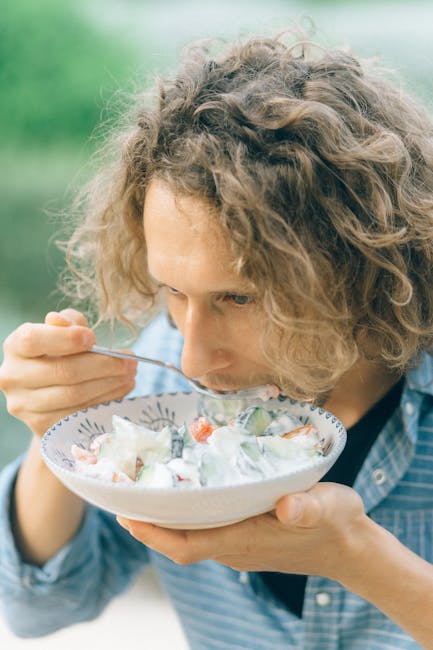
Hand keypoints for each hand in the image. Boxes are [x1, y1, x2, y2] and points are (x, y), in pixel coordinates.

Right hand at [0, 309, 136, 436]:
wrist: (50, 395)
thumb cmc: (60, 353)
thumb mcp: (64, 331)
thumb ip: (68, 322)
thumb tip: (63, 322)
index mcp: (15, 346)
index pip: (34, 340)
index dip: (66, 338)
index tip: (93, 338)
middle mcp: (13, 376)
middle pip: (63, 371)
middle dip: (103, 364)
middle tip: (130, 359)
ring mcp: (25, 405)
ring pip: (74, 395)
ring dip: (110, 383)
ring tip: (130, 373)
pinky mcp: (41, 426)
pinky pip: (79, 414)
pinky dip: (106, 400)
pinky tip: (122, 388)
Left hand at [117, 482, 367, 580]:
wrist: (350, 546)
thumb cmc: (337, 523)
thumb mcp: (327, 507)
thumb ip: (308, 508)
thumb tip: (287, 507)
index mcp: (244, 539)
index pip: (185, 545)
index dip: (152, 534)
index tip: (125, 516)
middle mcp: (234, 546)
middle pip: (178, 541)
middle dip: (147, 522)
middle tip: (122, 492)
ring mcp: (239, 544)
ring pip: (189, 536)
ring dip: (163, 518)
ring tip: (143, 488)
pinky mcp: (246, 536)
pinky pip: (204, 529)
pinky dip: (186, 515)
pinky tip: (184, 491)